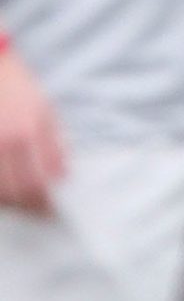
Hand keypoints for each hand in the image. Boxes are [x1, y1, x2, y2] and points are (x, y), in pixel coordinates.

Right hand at [0, 44, 65, 214]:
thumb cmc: (18, 88)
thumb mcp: (44, 110)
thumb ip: (53, 145)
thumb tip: (61, 177)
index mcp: (28, 133)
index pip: (39, 183)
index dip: (47, 202)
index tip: (53, 209)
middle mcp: (3, 145)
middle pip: (17, 193)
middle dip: (30, 208)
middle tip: (40, 212)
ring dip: (12, 203)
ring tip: (24, 203)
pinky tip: (6, 192)